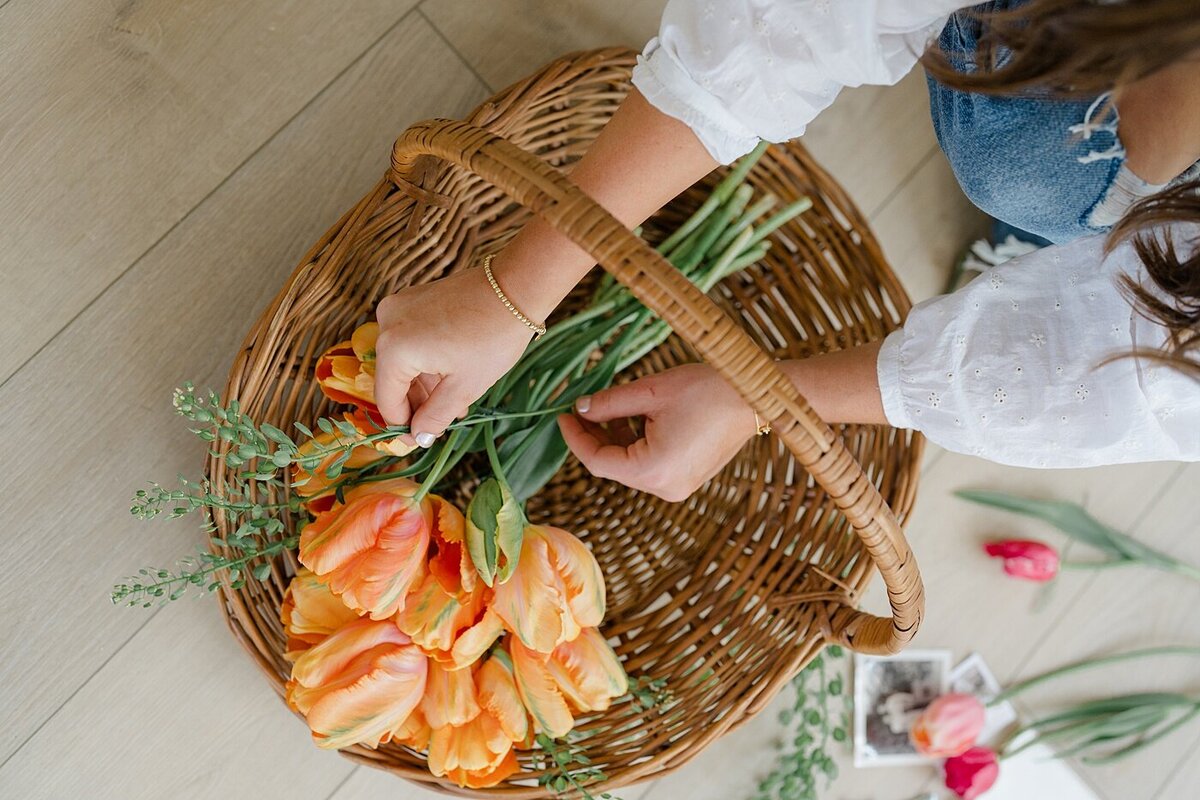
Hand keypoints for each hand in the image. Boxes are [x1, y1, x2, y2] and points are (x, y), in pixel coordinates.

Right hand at [375, 267, 535, 445]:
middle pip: (393, 378)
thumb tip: (418, 437)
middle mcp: (386, 323)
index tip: (419, 440)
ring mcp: (398, 307)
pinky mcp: (412, 299)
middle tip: (442, 423)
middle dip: (417, 403)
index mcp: (394, 348)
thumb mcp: (464, 388)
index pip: (387, 399)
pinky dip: (427, 360)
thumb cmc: (492, 338)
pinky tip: (451, 377)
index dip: (402, 424)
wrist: (514, 289)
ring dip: (424, 384)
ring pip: (403, 359)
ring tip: (454, 404)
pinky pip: (411, 339)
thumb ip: (435, 417)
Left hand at [557, 364, 758, 501]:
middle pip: (613, 465)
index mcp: (653, 470)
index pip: (597, 461)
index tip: (563, 414)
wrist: (756, 397)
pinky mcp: (686, 479)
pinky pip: (649, 466)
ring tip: (613, 406)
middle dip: (595, 436)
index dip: (575, 438)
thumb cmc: (707, 390)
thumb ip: (610, 403)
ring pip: (630, 466)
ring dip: (616, 438)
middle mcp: (664, 488)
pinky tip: (636, 417)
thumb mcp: (651, 391)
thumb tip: (580, 408)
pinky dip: (636, 444)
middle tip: (582, 406)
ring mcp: (678, 487)